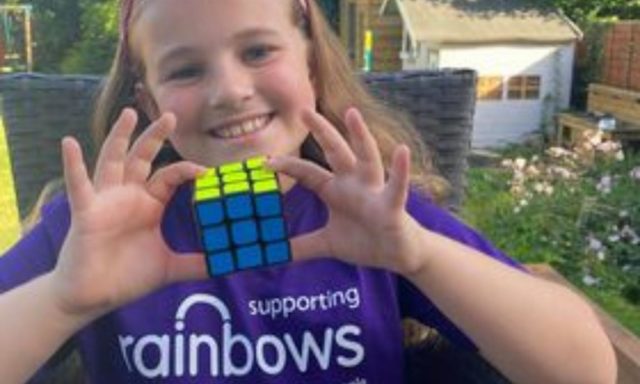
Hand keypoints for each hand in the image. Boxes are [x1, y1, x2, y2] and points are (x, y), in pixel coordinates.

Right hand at [53, 109, 206, 318]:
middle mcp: (128, 196)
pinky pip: (79, 186)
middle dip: (156, 136)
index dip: (188, 170)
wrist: (93, 297)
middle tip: (171, 115)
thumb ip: (197, 264)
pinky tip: (69, 143)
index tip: (208, 171)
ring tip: (130, 113)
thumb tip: (226, 266)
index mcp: (149, 204)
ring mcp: (106, 201)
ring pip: (113, 161)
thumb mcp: (169, 268)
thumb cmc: (126, 277)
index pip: (170, 176)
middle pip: (143, 158)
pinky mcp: (86, 212)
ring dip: (120, 137)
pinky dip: (73, 165)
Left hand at [268, 108, 425, 274]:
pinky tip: (401, 151)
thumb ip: (301, 247)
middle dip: (321, 130)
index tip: (264, 162)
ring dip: (360, 135)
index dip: (288, 166)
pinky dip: (400, 169)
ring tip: (352, 113)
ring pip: (367, 158)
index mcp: (335, 190)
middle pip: (335, 151)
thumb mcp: (327, 244)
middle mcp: (354, 184)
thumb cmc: (365, 242)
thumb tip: (274, 255)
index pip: (308, 172)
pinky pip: (397, 186)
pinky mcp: (392, 205)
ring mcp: (374, 191)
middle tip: (304, 110)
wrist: (397, 255)